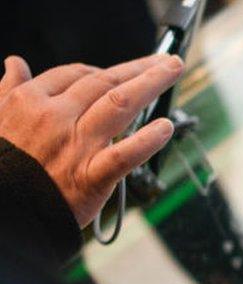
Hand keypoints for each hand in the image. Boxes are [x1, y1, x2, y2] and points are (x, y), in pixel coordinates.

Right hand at [0, 54, 183, 226]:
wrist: (4, 212)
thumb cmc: (4, 166)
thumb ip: (9, 91)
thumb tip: (14, 64)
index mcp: (29, 101)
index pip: (76, 74)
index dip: (105, 70)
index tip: (125, 72)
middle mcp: (54, 118)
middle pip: (104, 82)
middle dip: (139, 67)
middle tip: (168, 61)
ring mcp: (75, 147)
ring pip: (119, 104)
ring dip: (151, 82)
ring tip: (173, 69)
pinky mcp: (90, 177)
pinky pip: (124, 155)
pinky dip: (148, 140)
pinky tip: (165, 127)